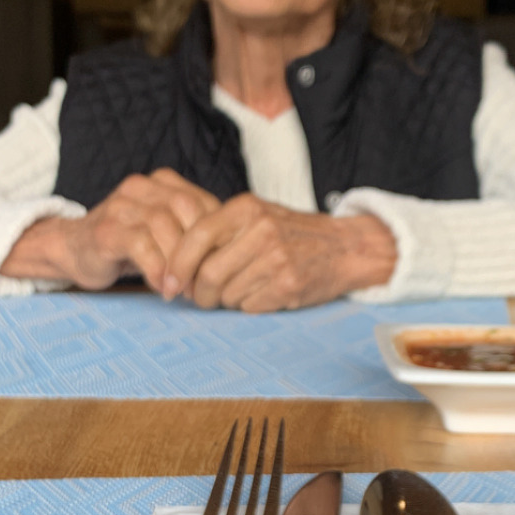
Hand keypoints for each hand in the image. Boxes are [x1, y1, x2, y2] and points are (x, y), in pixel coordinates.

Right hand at [1, 169, 220, 290]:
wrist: (72, 250)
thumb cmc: (128, 245)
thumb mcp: (165, 233)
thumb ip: (192, 232)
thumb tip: (232, 254)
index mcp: (163, 182)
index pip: (204, 202)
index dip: (217, 237)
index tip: (221, 268)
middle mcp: (143, 187)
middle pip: (188, 209)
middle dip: (201, 250)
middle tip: (205, 283)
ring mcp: (121, 205)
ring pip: (165, 226)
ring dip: (179, 263)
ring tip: (184, 290)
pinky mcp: (106, 229)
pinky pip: (140, 244)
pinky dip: (156, 269)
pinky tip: (161, 288)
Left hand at [161, 193, 396, 311]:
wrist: (345, 247)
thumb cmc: (293, 234)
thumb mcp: (257, 217)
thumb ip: (220, 232)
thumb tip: (176, 266)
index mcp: (247, 208)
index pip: (197, 235)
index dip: (176, 264)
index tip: (169, 284)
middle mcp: (261, 230)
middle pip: (208, 273)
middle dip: (199, 293)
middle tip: (202, 298)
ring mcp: (277, 258)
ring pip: (227, 294)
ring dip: (227, 300)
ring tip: (244, 288)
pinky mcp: (288, 284)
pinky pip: (249, 306)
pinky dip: (248, 306)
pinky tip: (263, 293)